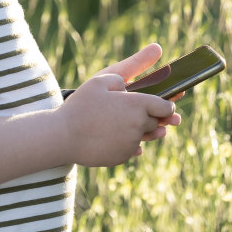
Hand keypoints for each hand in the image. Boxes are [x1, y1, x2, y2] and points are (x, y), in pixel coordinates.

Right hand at [60, 44, 179, 165]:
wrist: (62, 136)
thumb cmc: (80, 105)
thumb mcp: (99, 80)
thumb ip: (124, 74)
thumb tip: (139, 76)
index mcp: (137, 105)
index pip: (166, 106)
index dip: (168, 103)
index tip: (168, 102)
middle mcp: (138, 126)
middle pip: (157, 122)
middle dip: (155, 117)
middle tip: (159, 115)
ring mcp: (130, 144)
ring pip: (144, 137)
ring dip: (145, 131)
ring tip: (145, 127)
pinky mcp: (121, 157)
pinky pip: (131, 149)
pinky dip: (129, 143)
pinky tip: (122, 137)